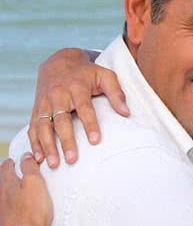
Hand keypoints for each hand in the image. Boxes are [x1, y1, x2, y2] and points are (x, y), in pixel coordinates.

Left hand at [0, 153, 53, 225]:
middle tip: (8, 176)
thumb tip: (26, 156)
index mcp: (7, 187)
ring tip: (8, 194)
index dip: (10, 164)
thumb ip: (30, 168)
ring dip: (3, 197)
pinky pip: (2, 217)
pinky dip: (5, 213)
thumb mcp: (35, 184)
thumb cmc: (30, 213)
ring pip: (0, 202)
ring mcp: (0, 215)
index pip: (6, 170)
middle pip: (0, 186)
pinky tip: (7, 216)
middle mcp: (0, 200)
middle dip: (4, 180)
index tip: (12, 162)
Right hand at [28, 48, 128, 167]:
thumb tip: (126, 113)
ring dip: (47, 146)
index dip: (90, 124)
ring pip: (43, 126)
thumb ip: (117, 93)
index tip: (96, 141)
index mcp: (76, 88)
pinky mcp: (36, 109)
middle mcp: (58, 96)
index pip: (84, 108)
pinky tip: (39, 158)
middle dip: (66, 141)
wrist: (59, 62)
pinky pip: (32, 127)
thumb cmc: (88, 73)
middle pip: (61, 121)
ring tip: (54, 164)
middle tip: (72, 159)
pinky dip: (34, 143)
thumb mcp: (105, 75)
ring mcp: (44, 103)